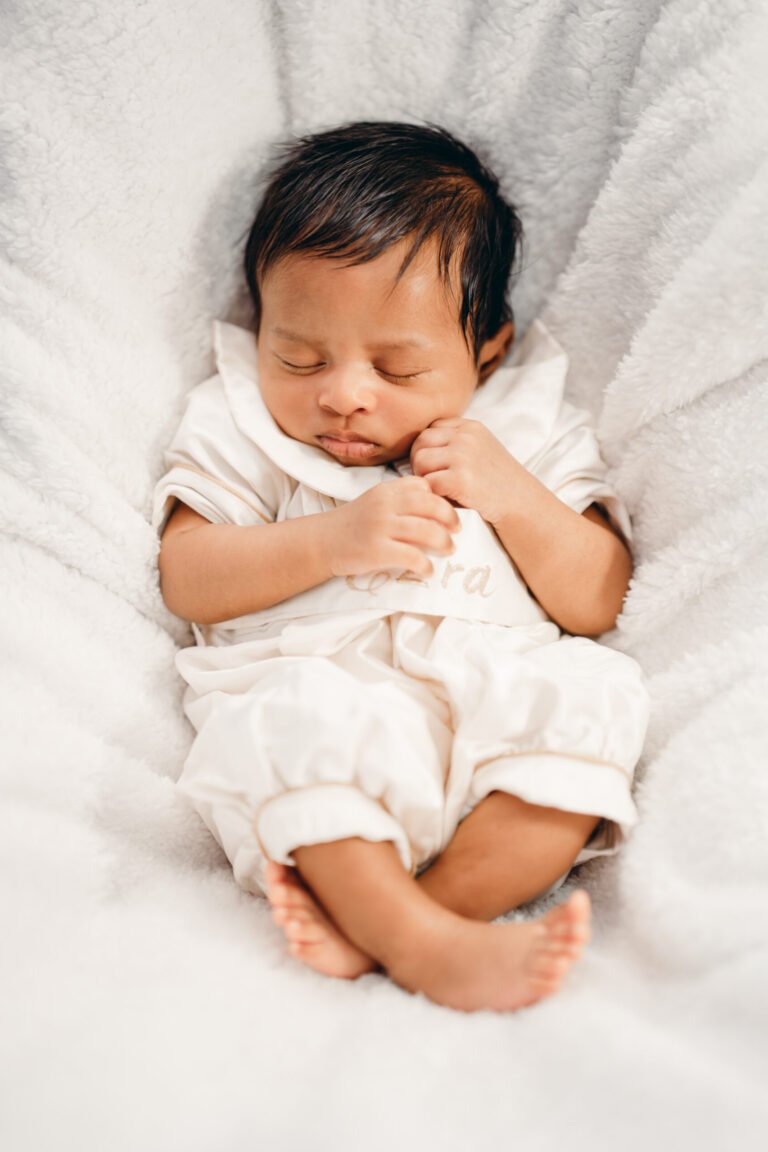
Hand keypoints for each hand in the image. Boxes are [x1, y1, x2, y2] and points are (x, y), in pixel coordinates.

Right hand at [326, 475, 459, 578]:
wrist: (323, 542)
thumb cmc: (354, 523)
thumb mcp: (375, 501)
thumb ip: (400, 499)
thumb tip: (436, 506)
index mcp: (386, 490)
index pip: (422, 486)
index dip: (440, 498)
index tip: (449, 512)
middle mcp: (385, 505)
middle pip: (431, 506)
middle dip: (450, 518)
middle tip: (458, 530)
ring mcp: (381, 527)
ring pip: (426, 531)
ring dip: (444, 542)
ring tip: (449, 550)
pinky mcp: (377, 551)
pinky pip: (412, 557)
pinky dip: (425, 565)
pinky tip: (427, 571)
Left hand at [410, 418, 522, 524]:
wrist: (522, 504)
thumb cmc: (496, 482)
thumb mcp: (480, 450)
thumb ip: (455, 442)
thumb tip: (417, 447)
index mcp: (470, 427)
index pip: (430, 429)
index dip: (428, 450)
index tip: (439, 467)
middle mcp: (466, 436)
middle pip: (421, 442)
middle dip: (421, 463)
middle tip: (436, 481)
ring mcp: (463, 456)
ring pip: (420, 461)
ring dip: (425, 479)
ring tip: (442, 490)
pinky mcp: (461, 478)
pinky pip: (428, 483)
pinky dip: (434, 494)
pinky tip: (449, 500)